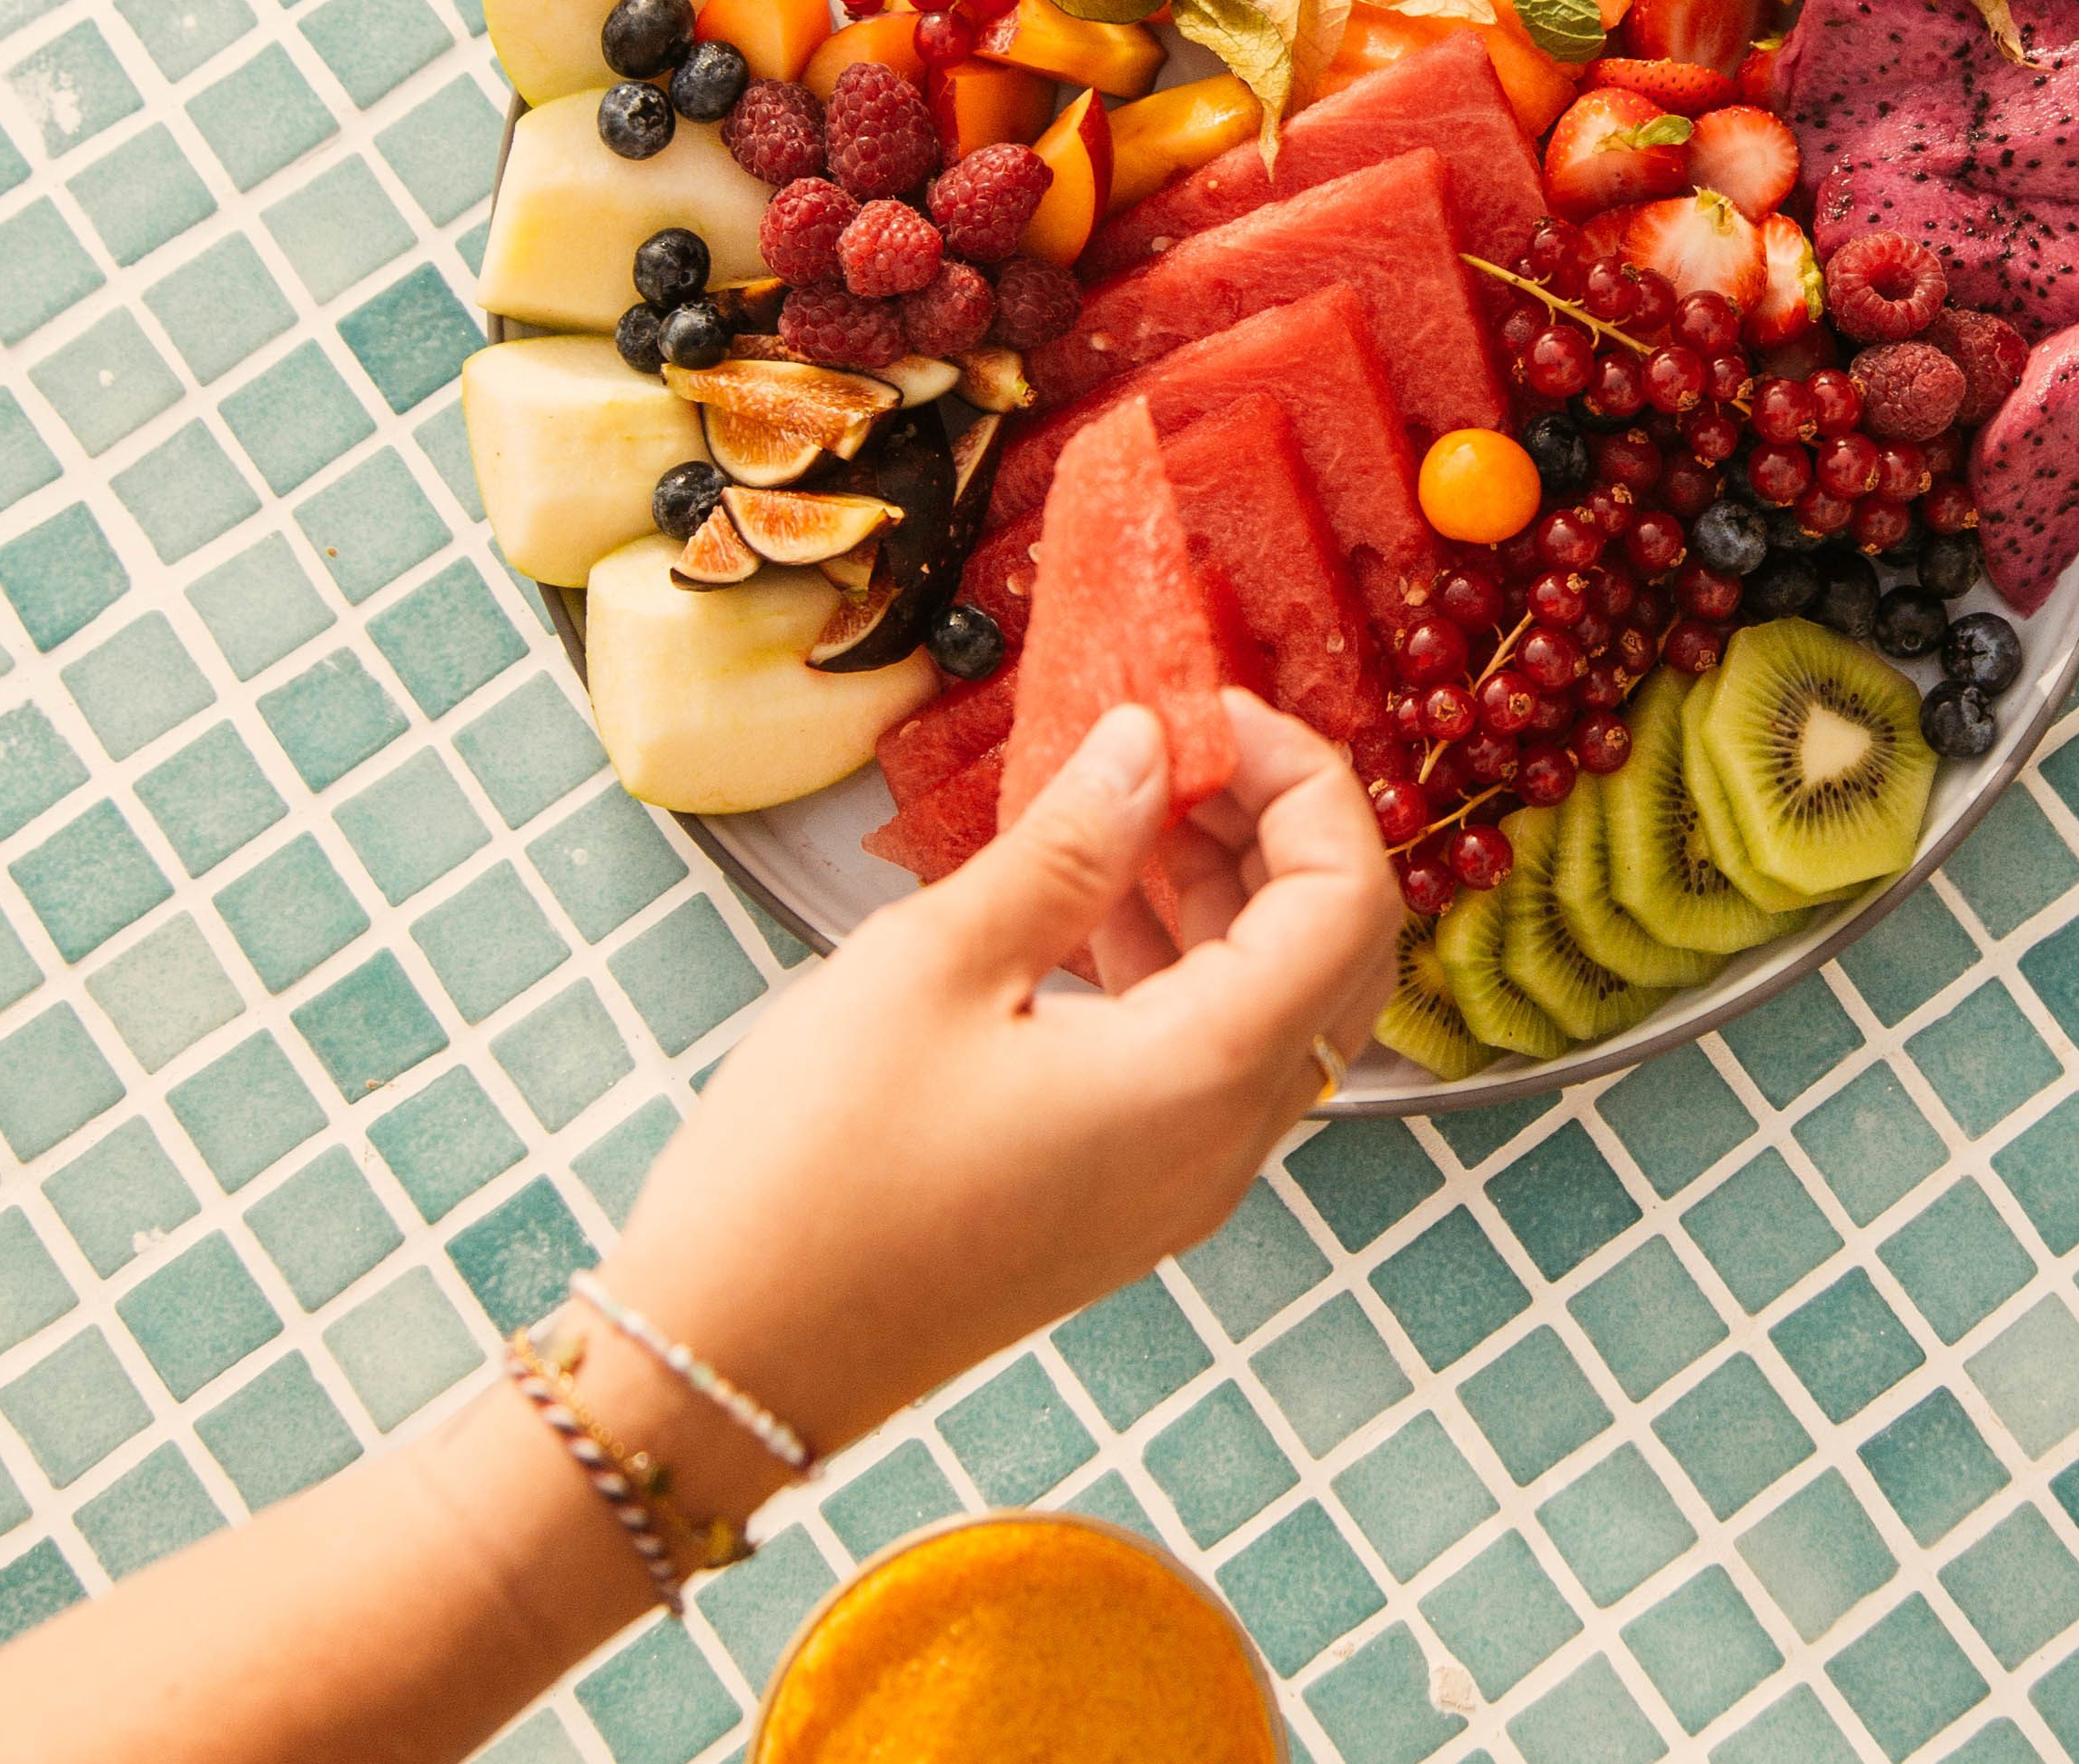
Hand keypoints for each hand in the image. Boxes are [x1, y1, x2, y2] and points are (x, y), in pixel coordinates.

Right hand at [592, 691, 1396, 1461]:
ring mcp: (1185, 1184)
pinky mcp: (1131, 1199)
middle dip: (1283, 829)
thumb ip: (1069, 843)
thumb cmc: (815, 1167)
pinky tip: (1095, 901)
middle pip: (1340, 953)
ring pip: (1282, 1005)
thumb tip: (1147, 745)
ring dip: (1234, 892)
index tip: (1208, 715)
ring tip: (1127, 808)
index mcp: (1204, 1078)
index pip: (1349, 899)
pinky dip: (1188, 963)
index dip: (1304, 783)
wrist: (729, 1361)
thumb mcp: (936, 964)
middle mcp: (1227, 1143)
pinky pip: (1216, 1058)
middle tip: (1179, 750)